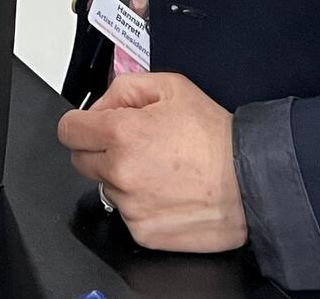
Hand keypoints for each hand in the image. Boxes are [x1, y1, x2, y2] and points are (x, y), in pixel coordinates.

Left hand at [58, 73, 246, 252]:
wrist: (250, 180)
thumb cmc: (216, 136)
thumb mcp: (171, 87)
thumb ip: (124, 89)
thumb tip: (99, 108)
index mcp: (122, 133)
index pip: (68, 130)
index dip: (80, 124)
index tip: (89, 126)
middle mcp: (120, 171)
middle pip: (80, 160)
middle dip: (100, 149)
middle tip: (133, 145)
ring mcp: (130, 205)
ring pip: (106, 188)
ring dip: (123, 178)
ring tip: (160, 169)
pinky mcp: (143, 232)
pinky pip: (126, 214)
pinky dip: (141, 204)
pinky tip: (167, 191)